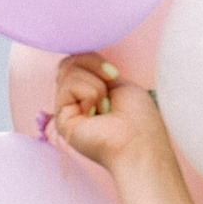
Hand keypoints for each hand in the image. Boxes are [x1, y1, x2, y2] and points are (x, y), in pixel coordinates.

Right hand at [51, 57, 170, 180]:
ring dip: (96, 86)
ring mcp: (66, 112)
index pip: (75, 62)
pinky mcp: (61, 120)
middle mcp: (74, 103)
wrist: (140, 145)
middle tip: (111, 84)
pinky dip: (90, 94)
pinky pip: (68, 86)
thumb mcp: (118, 82)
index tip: (114, 74)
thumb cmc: (139, 119)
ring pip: (67, 72)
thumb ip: (93, 70)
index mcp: (87, 94)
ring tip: (106, 108)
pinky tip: (97, 115)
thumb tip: (75, 58)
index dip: (93, 60)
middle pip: (68, 64)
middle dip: (93, 66)